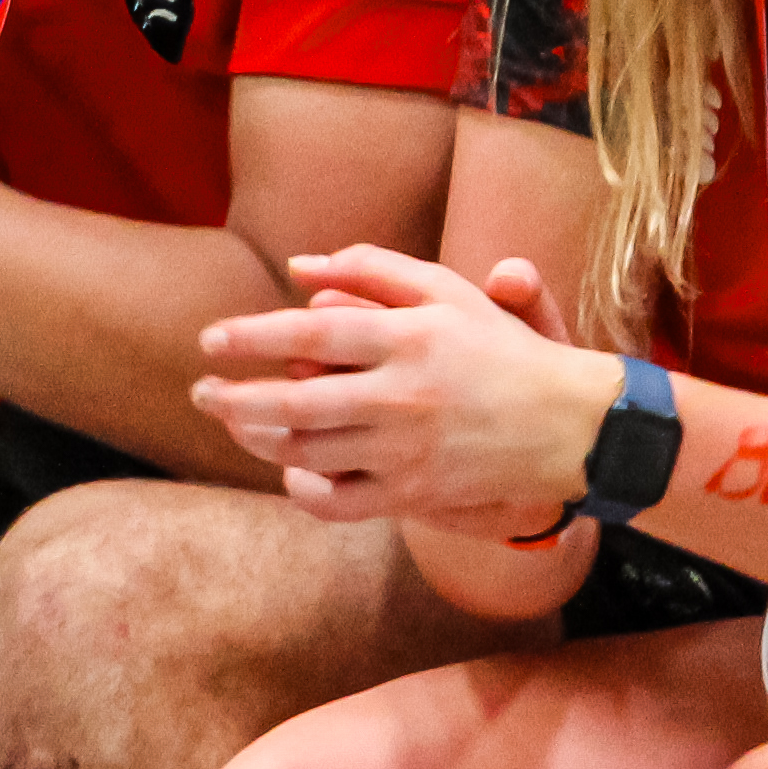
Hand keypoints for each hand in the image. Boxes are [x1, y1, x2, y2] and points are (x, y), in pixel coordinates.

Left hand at [188, 247, 615, 530]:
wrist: (567, 425)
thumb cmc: (499, 347)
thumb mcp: (447, 291)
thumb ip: (373, 270)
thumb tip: (300, 266)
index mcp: (411, 338)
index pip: (313, 333)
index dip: (253, 336)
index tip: (210, 339)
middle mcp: (404, 396)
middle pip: (295, 402)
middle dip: (234, 398)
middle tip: (200, 391)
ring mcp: (406, 451)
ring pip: (308, 452)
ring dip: (257, 438)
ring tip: (233, 419)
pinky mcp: (413, 494)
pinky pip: (337, 502)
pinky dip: (300, 487)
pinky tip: (288, 466)